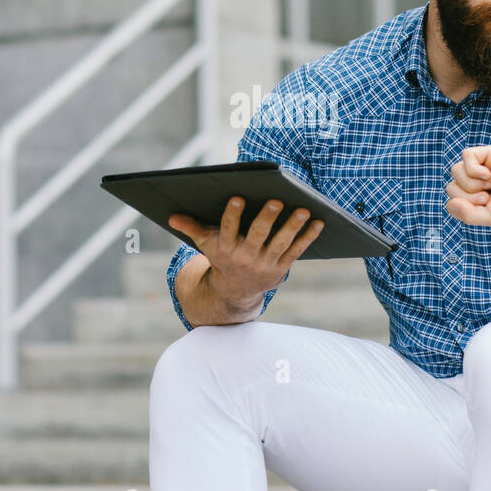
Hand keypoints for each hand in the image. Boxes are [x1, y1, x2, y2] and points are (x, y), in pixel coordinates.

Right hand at [168, 197, 323, 307]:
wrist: (235, 291)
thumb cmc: (222, 257)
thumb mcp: (206, 244)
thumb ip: (191, 227)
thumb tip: (171, 216)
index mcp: (226, 248)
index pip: (228, 229)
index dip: (233, 215)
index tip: (238, 198)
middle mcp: (245, 257)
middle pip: (257, 235)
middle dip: (266, 218)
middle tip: (276, 200)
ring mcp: (265, 264)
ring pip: (280, 243)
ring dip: (292, 226)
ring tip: (303, 209)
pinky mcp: (281, 268)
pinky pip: (296, 251)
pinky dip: (308, 237)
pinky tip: (318, 222)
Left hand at [445, 145, 490, 227]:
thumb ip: (469, 215)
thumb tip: (449, 204)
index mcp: (476, 197)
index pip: (453, 198)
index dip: (463, 204)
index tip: (484, 206)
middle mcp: (477, 182)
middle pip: (451, 185)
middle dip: (466, 195)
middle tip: (487, 196)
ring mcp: (483, 166)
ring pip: (455, 170)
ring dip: (469, 182)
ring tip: (489, 184)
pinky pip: (467, 155)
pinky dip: (472, 168)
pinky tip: (488, 174)